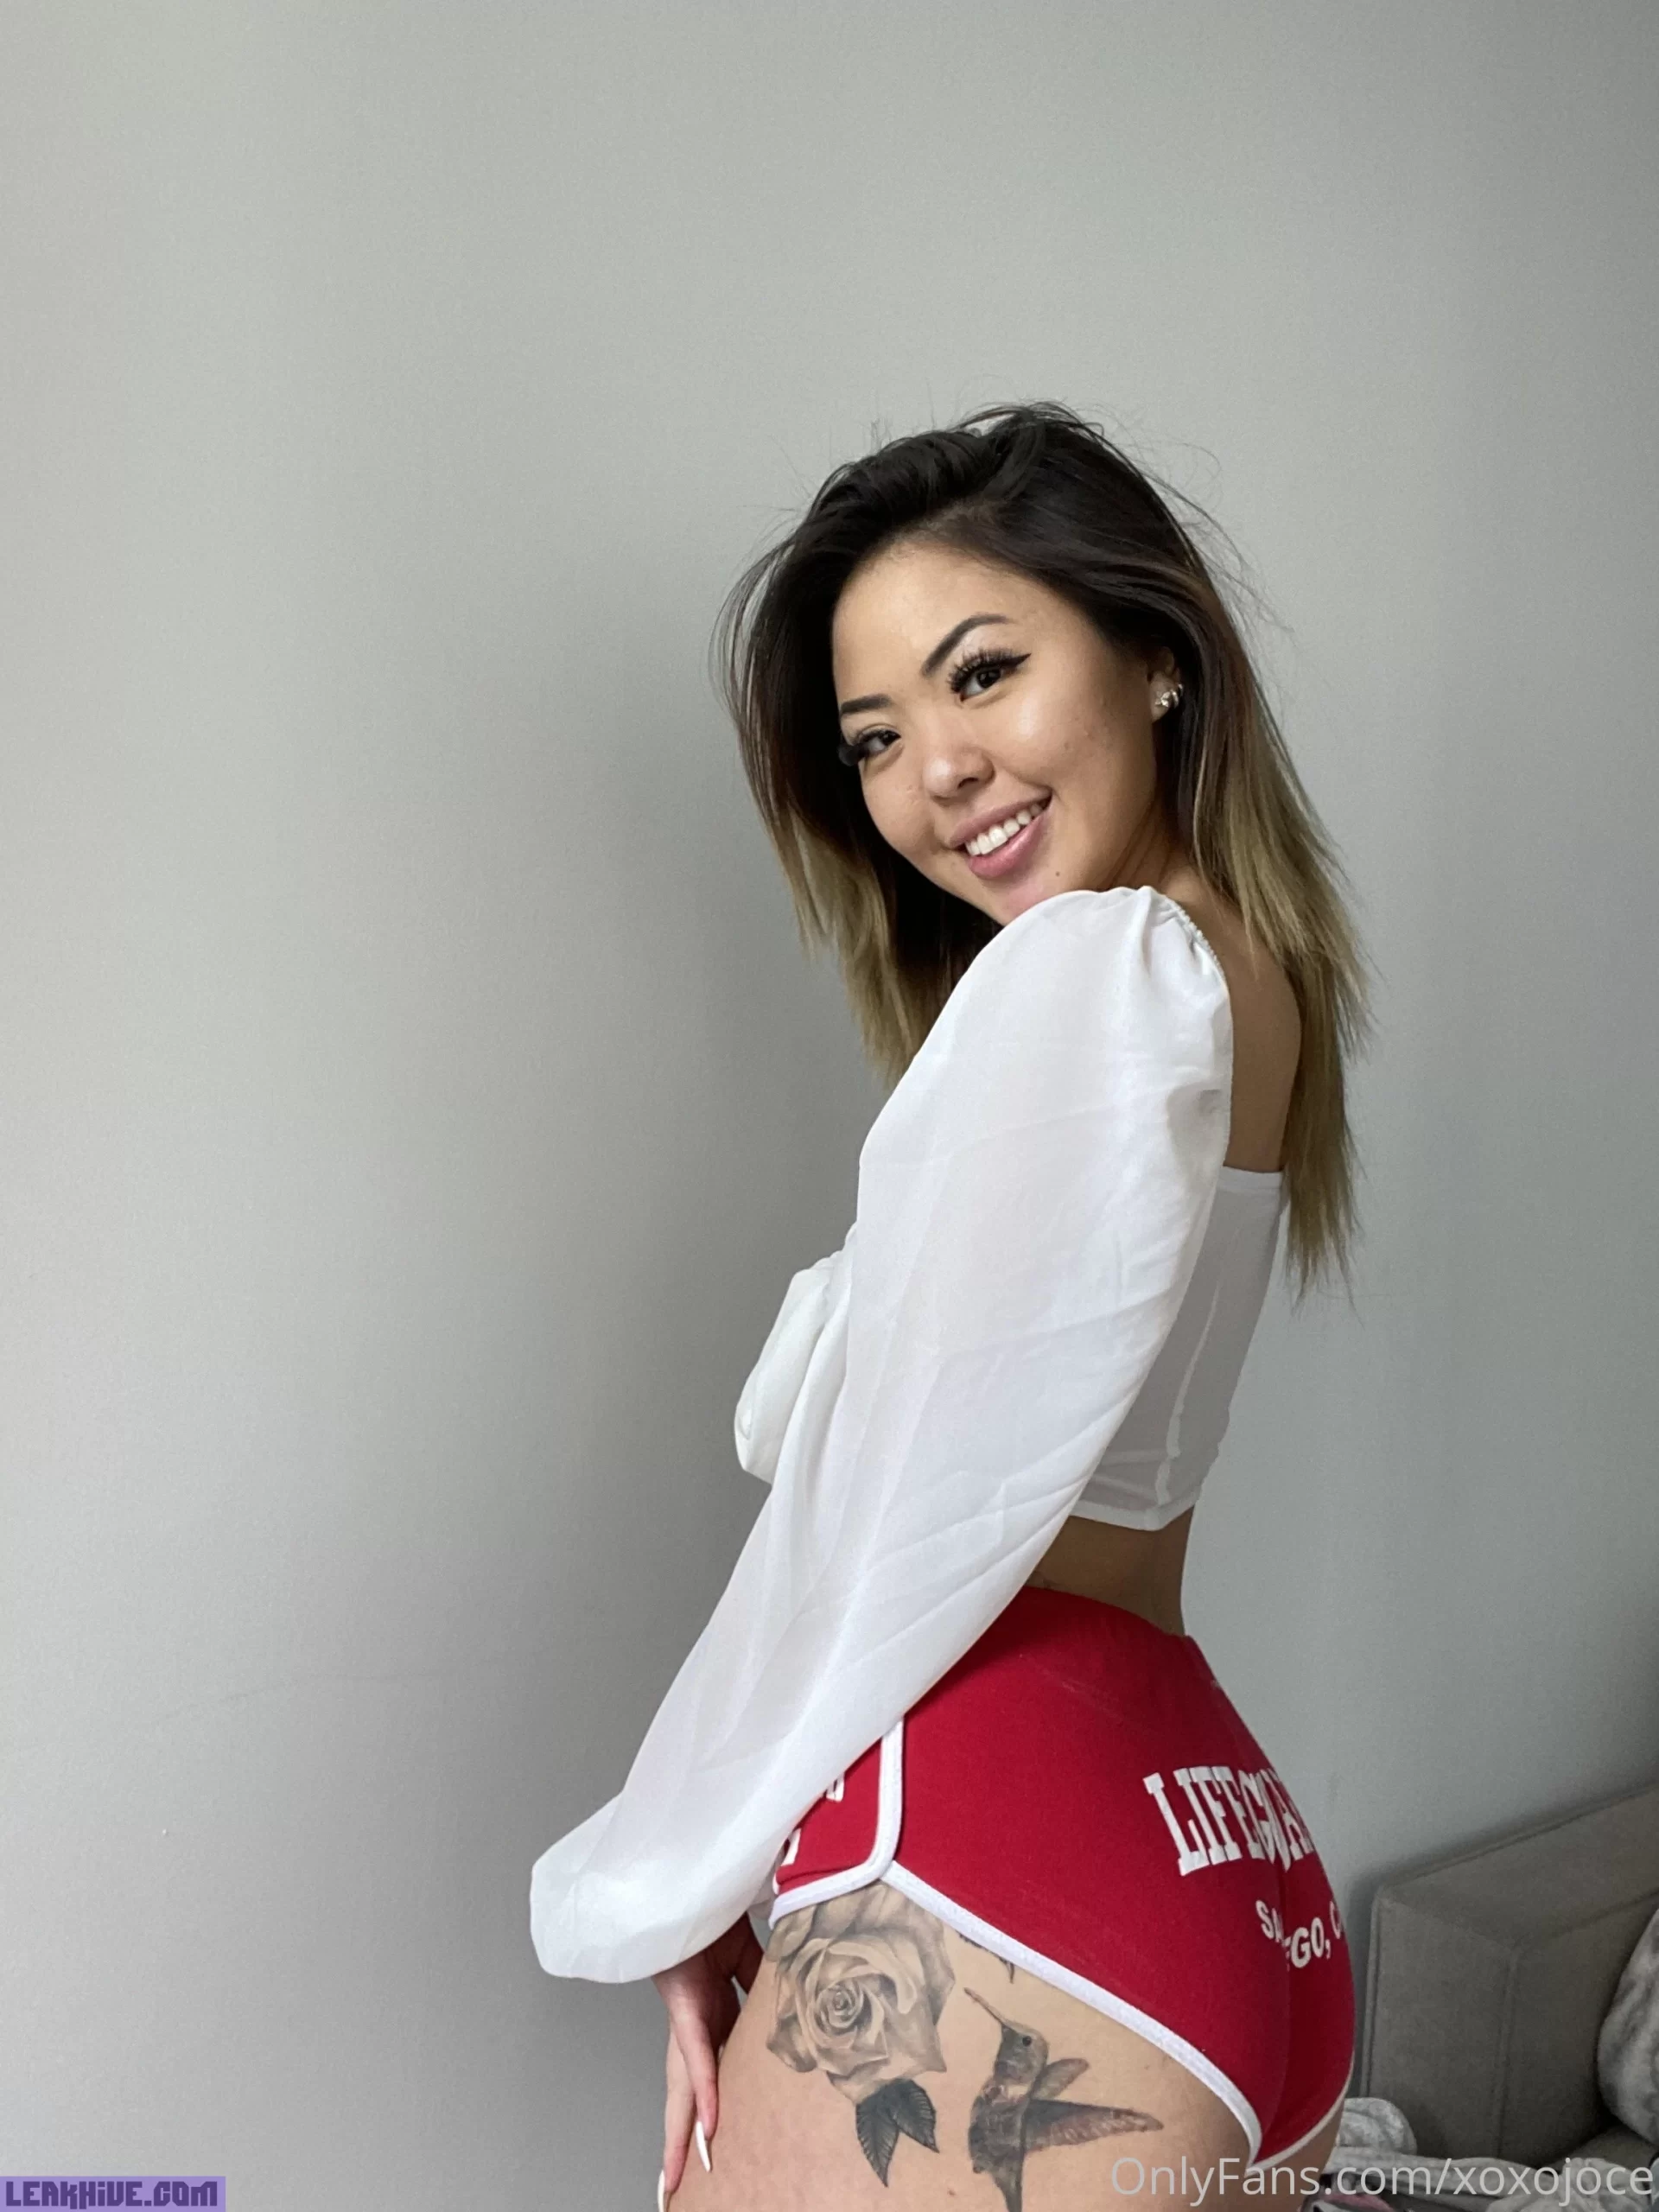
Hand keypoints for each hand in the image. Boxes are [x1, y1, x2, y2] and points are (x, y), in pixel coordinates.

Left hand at [652, 1910, 765, 2197]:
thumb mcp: (747, 1953)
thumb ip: (763, 1980)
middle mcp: (693, 2020)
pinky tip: (709, 2125)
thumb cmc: (709, 1907)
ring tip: (686, 2174)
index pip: (708, 2068)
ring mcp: (685, 2014)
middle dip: (683, 2138)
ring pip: (685, 2085)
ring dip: (687, 2131)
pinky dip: (704, 2089)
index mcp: (708, 2009)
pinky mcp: (683, 2003)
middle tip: (677, 2184)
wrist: (686, 1878)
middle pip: (687, 2091)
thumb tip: (791, 1998)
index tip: (708, 2145)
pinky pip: (696, 2053)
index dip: (709, 2106)